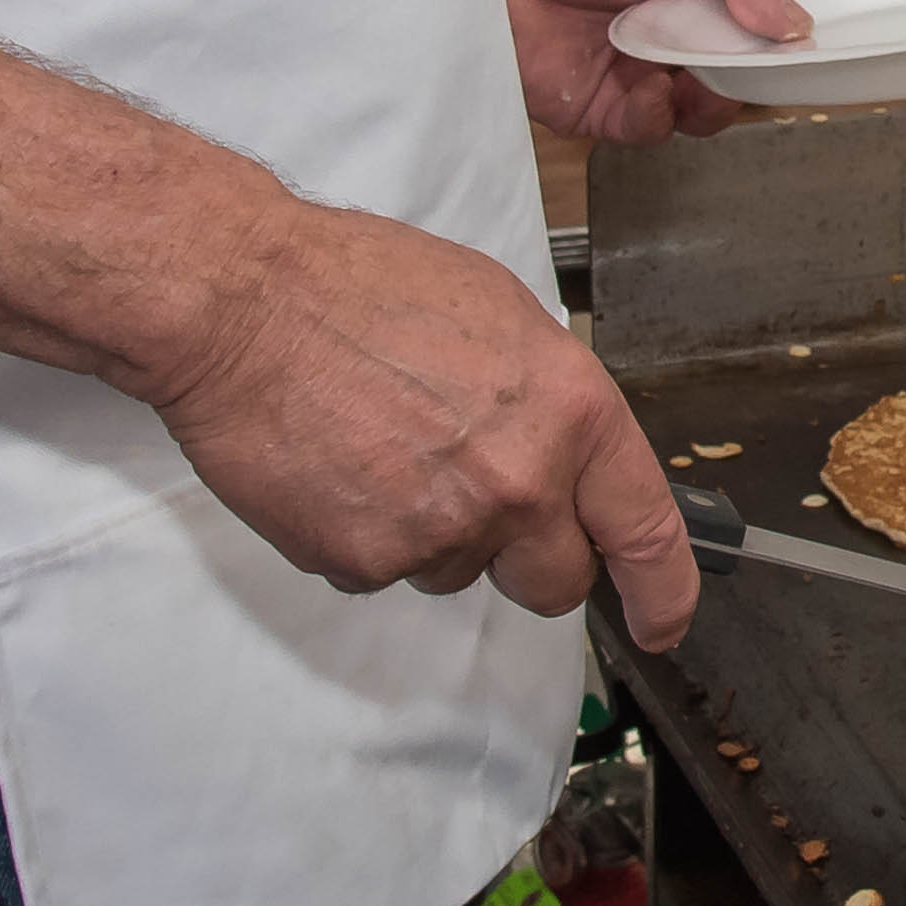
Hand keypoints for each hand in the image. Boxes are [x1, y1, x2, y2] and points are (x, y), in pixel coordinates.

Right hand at [124, 195, 700, 645]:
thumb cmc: (358, 286)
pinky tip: (339, 466)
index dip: (662, 589)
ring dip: (433, 532)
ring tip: (381, 446)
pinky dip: (364, 534)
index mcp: (570, 412)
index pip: (645, 528)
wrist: (243, 304)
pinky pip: (383, 571)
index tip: (661, 619)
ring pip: (458, 571)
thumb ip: (547, 402)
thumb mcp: (498, 314)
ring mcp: (442, 530)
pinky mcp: (366, 561)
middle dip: (528, 560)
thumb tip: (563, 452)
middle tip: (478, 501)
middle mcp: (521, 482)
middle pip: (554, 581)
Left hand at [493, 0, 806, 144]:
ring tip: (688, 66)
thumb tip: (794, 22)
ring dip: (706, 96)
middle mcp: (670, 33)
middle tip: (741, 59)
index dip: (776, 40)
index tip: (795, 46)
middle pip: (736, 74)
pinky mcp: (600, 108)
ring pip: (700, 110)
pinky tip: (647, 82)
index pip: (754, 25)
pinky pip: (650, 130)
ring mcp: (637, 73)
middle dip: (747, 73)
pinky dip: (658, 114)